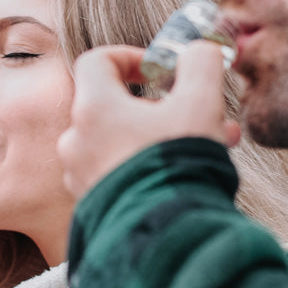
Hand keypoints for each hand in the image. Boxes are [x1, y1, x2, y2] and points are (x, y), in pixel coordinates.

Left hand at [59, 41, 239, 199]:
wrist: (164, 237)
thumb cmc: (177, 165)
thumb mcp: (201, 103)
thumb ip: (201, 64)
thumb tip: (199, 50)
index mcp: (93, 108)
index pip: (97, 62)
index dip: (129, 57)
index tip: (158, 70)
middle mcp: (77, 140)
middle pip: (114, 106)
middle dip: (163, 105)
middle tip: (200, 112)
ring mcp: (82, 176)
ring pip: (123, 142)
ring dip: (162, 136)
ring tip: (210, 146)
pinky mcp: (94, 204)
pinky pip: (121, 172)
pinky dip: (150, 165)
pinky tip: (188, 174)